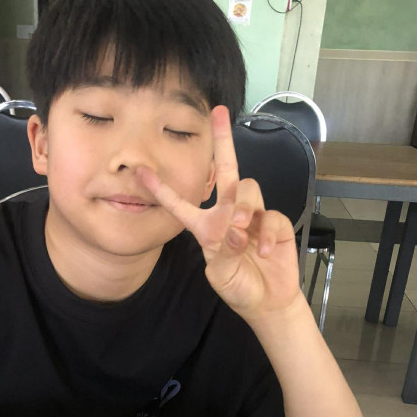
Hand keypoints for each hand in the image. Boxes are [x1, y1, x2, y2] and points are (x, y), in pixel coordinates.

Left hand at [138, 105, 302, 322]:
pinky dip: (265, 233)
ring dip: (245, 206)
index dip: (161, 190)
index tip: (140, 172)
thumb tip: (235, 230)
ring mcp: (254, 216)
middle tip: (220, 114)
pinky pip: (271, 216)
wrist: (267, 302)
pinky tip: (262, 251)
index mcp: (206, 227)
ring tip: (241, 228)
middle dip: (224, 141)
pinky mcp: (276, 225)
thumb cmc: (238, 287)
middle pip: (227, 171)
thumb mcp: (221, 274)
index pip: (181, 205)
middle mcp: (229, 215)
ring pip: (249, 190)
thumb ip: (224, 254)